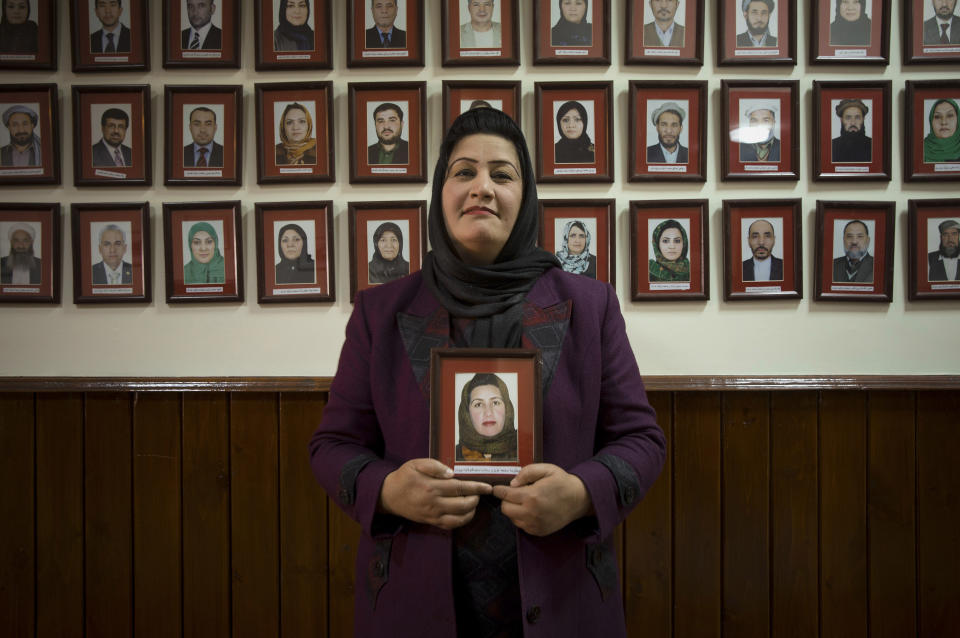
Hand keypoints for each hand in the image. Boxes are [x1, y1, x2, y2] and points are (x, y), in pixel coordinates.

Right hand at [378, 458, 492, 529]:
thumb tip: (451, 473)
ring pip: (459, 518)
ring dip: (471, 511)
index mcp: (431, 486)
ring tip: (473, 502)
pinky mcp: (431, 522)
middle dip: (476, 499)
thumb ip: (434, 466)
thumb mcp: (416, 464)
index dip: (476, 487)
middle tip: (479, 492)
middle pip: (462, 504)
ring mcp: (433, 515)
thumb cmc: (404, 477)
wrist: (388, 496)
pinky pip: (450, 525)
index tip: (488, 487)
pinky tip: (465, 513)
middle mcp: (434, 503)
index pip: (459, 487)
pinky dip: (462, 521)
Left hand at [492, 464, 594, 536]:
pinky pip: (521, 525)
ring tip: (526, 501)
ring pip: (512, 518)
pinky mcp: (538, 531)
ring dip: (514, 509)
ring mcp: (535, 524)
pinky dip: (522, 517)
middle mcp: (532, 513)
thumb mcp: (546, 469)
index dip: (498, 490)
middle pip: (505, 508)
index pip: (505, 495)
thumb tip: (512, 483)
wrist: (579, 500)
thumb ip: (526, 472)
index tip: (496, 488)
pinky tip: (531, 509)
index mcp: (532, 496)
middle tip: (515, 493)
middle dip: (506, 500)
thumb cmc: (562, 482)